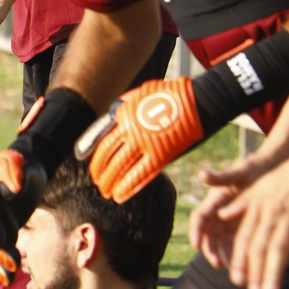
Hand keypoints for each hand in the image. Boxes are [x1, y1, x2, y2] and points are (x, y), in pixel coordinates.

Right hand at [0, 148, 45, 284]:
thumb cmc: (20, 162)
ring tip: (10, 278)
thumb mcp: (15, 160)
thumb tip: (14, 189)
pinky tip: (9, 280)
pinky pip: (1, 250)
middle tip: (10, 264)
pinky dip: (3, 265)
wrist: (26, 168)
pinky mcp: (4, 231)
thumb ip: (13, 170)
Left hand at [79, 78, 203, 202]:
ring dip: (112, 183)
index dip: (96, 159)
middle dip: (102, 174)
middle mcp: (131, 133)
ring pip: (123, 169)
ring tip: (107, 193)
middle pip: (111, 159)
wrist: (196, 101)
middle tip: (98, 184)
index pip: (103, 143)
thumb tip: (113, 115)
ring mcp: (146, 145)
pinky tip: (121, 195)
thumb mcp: (140, 94)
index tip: (93, 168)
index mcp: (124, 117)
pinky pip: (142, 175)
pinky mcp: (162, 156)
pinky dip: (130, 187)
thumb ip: (125, 106)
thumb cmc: (169, 95)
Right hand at [188, 142, 288, 270]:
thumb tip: (202, 175)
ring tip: (237, 270)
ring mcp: (234, 221)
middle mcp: (221, 212)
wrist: (277, 167)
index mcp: (216, 199)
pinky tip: (253, 267)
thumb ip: (222, 176)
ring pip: (225, 244)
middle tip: (220, 264)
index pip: (199, 218)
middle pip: (210, 236)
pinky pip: (242, 245)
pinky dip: (244, 256)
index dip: (196, 232)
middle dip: (212, 251)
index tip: (197, 246)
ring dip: (229, 257)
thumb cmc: (258, 167)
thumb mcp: (242, 171)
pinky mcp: (247, 227)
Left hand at [213, 150, 288, 288]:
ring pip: (279, 247)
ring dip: (274, 272)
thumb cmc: (287, 174)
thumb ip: (241, 203)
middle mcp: (269, 212)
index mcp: (256, 206)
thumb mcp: (259, 186)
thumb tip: (222, 214)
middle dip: (254, 272)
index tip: (237, 279)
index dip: (239, 258)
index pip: (244, 237)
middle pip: (258, 246)